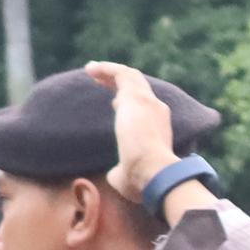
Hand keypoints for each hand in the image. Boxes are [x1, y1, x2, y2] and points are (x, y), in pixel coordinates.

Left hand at [93, 63, 180, 208]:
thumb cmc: (143, 180)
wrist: (155, 172)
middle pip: (138, 89)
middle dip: (119, 83)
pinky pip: (122, 74)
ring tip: (92, 69)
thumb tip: (114, 174)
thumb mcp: (129, 175)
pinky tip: (91, 69)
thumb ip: (121, 170)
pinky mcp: (136, 96)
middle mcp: (157, 111)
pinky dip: (107, 69)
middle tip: (101, 80)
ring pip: (131, 77)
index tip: (114, 103)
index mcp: (158, 128)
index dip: (128, 104)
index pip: (144, 108)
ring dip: (111, 72)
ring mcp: (148, 102)